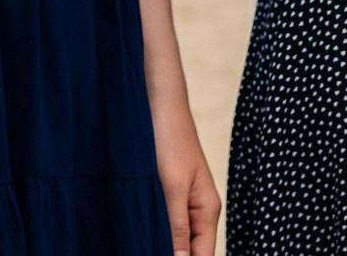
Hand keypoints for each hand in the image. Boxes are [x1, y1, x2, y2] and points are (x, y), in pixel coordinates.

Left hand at [149, 83, 219, 255]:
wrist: (159, 105)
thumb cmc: (169, 141)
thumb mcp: (172, 188)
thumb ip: (178, 227)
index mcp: (208, 210)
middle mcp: (199, 210)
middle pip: (190, 250)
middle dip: (173, 254)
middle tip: (142, 249)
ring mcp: (183, 202)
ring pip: (175, 237)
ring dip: (161, 244)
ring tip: (139, 243)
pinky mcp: (168, 193)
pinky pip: (166, 221)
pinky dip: (155, 230)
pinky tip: (139, 233)